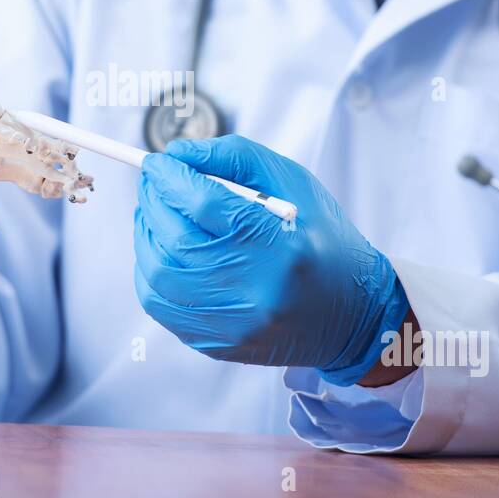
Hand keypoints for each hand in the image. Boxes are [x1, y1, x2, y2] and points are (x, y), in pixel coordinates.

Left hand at [133, 135, 409, 384]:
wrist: (351, 314)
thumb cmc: (322, 239)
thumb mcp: (293, 183)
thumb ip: (234, 158)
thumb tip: (177, 154)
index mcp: (281, 245)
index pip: (203, 203)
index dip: (170, 178)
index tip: (157, 163)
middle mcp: (255, 291)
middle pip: (176, 239)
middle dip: (154, 203)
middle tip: (154, 184)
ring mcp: (233, 324)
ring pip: (159, 273)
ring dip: (147, 235)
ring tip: (157, 214)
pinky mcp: (217, 343)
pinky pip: (160, 304)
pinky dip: (150, 270)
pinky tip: (164, 250)